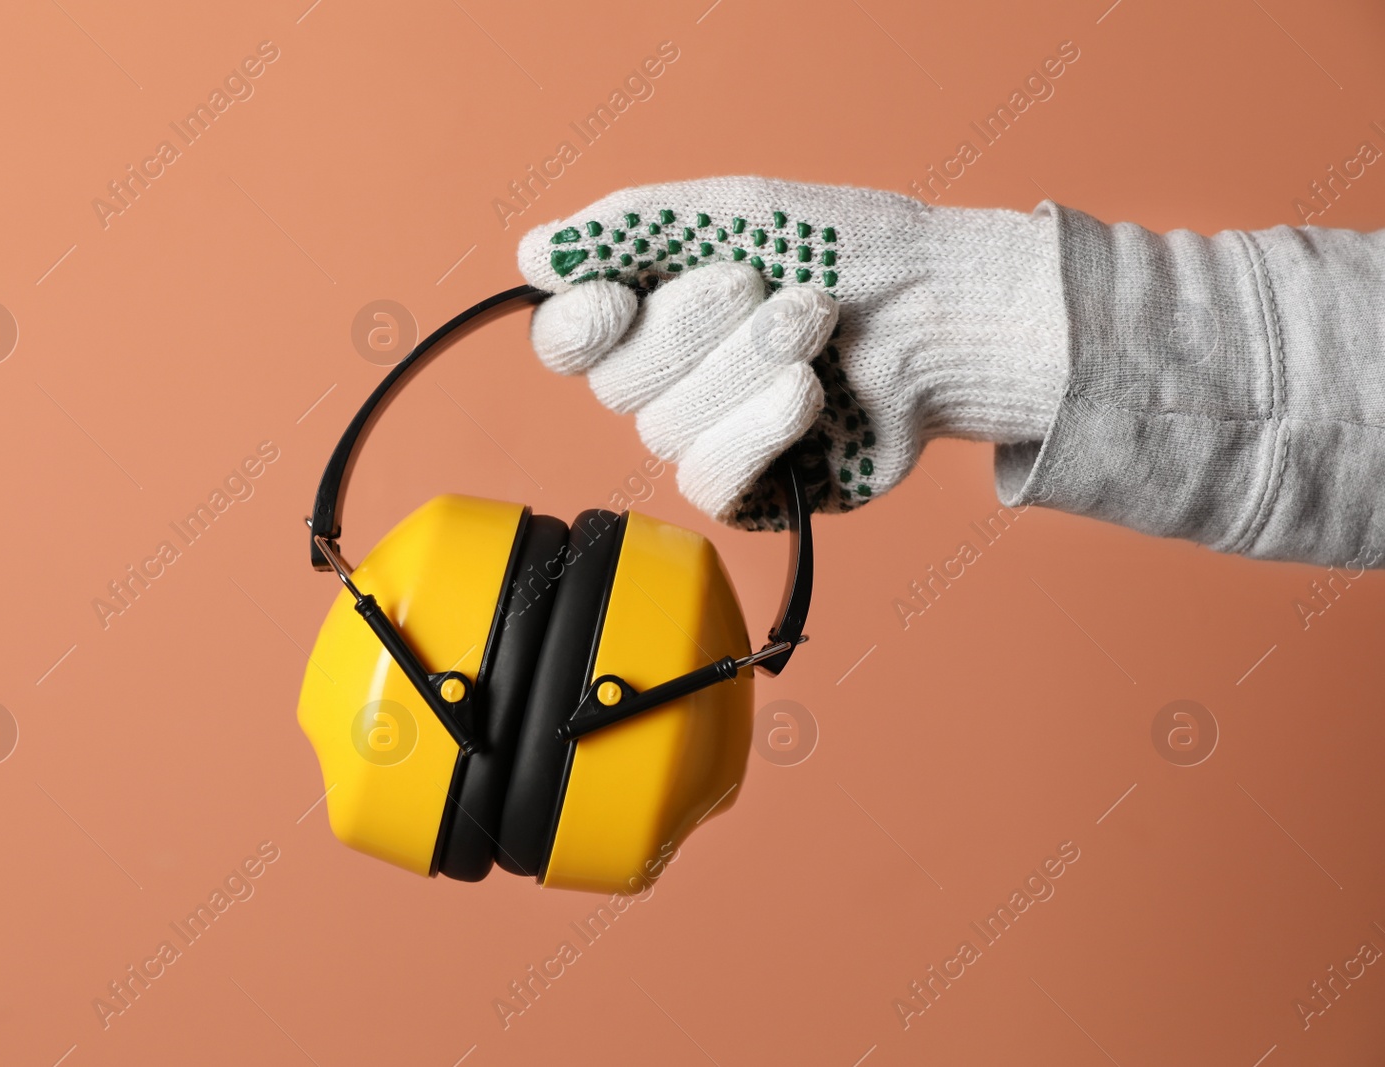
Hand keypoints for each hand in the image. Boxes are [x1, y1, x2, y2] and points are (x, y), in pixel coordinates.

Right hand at [517, 177, 1067, 527]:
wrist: (950, 310)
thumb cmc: (854, 250)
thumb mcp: (742, 211)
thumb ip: (634, 228)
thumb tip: (536, 258)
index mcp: (650, 306)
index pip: (564, 339)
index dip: (578, 327)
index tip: (617, 298)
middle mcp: (667, 376)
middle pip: (614, 382)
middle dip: (695, 328)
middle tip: (775, 286)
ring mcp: (707, 435)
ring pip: (666, 430)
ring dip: (747, 367)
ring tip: (818, 324)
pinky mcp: (753, 486)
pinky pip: (709, 480)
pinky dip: (756, 431)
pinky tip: (808, 397)